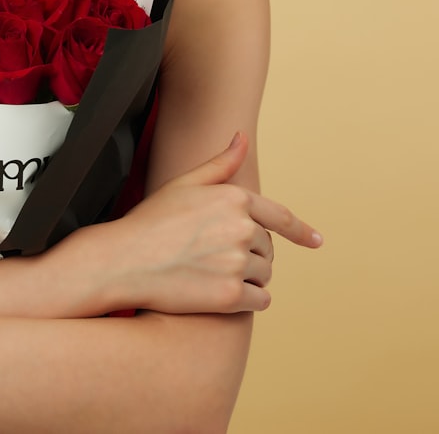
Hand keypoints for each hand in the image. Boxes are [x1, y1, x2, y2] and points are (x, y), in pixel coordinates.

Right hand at [73, 132, 320, 314]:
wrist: (121, 261)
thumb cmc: (149, 221)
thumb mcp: (184, 184)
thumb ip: (220, 164)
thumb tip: (242, 137)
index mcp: (235, 199)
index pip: (279, 217)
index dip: (301, 231)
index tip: (317, 241)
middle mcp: (242, 229)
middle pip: (267, 249)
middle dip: (248, 254)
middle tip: (213, 258)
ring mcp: (237, 263)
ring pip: (264, 276)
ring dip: (247, 279)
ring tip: (212, 274)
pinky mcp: (230, 296)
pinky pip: (259, 302)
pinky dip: (247, 302)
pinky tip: (222, 296)